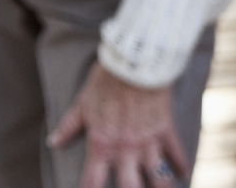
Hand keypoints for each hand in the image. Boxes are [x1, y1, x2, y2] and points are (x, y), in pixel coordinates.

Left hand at [49, 61, 189, 187]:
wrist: (135, 60)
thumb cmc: (106, 81)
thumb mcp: (82, 104)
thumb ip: (69, 127)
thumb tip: (54, 143)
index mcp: (101, 144)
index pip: (92, 183)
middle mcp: (125, 148)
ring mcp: (148, 140)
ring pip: (158, 177)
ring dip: (160, 187)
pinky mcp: (166, 129)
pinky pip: (176, 153)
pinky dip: (180, 165)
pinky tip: (182, 172)